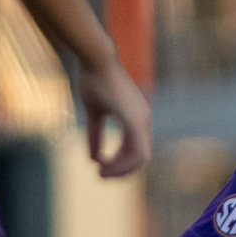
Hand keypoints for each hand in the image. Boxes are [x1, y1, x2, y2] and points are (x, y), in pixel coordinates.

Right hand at [79, 58, 151, 178]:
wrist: (96, 59)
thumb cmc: (93, 80)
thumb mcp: (93, 113)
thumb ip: (95, 135)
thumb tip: (92, 157)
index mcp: (136, 118)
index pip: (136, 150)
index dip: (120, 163)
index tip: (100, 169)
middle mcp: (144, 120)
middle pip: (140, 157)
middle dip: (121, 171)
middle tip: (102, 177)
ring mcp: (142, 120)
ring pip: (140, 158)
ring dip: (121, 169)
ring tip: (101, 174)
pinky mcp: (136, 120)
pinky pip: (137, 151)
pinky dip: (122, 162)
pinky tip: (103, 164)